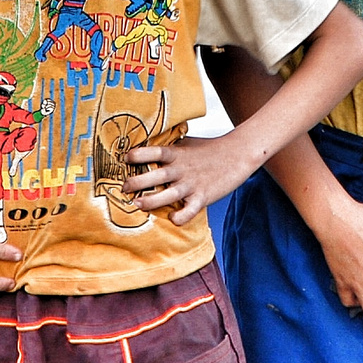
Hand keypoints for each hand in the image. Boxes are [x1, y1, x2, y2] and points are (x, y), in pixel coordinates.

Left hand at [123, 136, 256, 226]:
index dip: (138, 154)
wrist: (238, 154)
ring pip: (168, 195)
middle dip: (137, 182)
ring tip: (138, 204)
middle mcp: (182, 169)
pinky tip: (172, 219)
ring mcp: (193, 184)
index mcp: (177, 154)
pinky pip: (190, 210)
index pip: (154, 152)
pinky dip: (181, 217)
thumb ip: (168, 148)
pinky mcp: (203, 196)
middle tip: (124, 188)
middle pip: (156, 175)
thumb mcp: (186, 143)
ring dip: (151, 201)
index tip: (124, 159)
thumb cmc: (209, 149)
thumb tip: (145, 147)